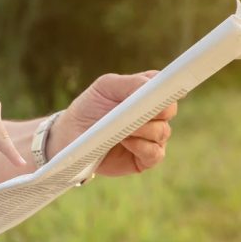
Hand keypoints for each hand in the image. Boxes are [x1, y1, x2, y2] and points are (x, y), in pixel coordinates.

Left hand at [46, 72, 176, 176]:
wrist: (70, 137)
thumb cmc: (89, 107)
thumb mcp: (105, 87)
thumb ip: (131, 83)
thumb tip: (154, 87)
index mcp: (145, 92)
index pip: (167, 87)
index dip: (166, 89)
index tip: (160, 92)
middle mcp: (153, 114)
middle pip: (169, 110)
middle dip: (154, 110)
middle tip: (134, 110)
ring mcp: (151, 136)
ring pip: (162, 132)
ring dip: (142, 129)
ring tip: (120, 128)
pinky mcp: (146, 158)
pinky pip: (155, 153)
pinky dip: (142, 146)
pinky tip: (126, 141)